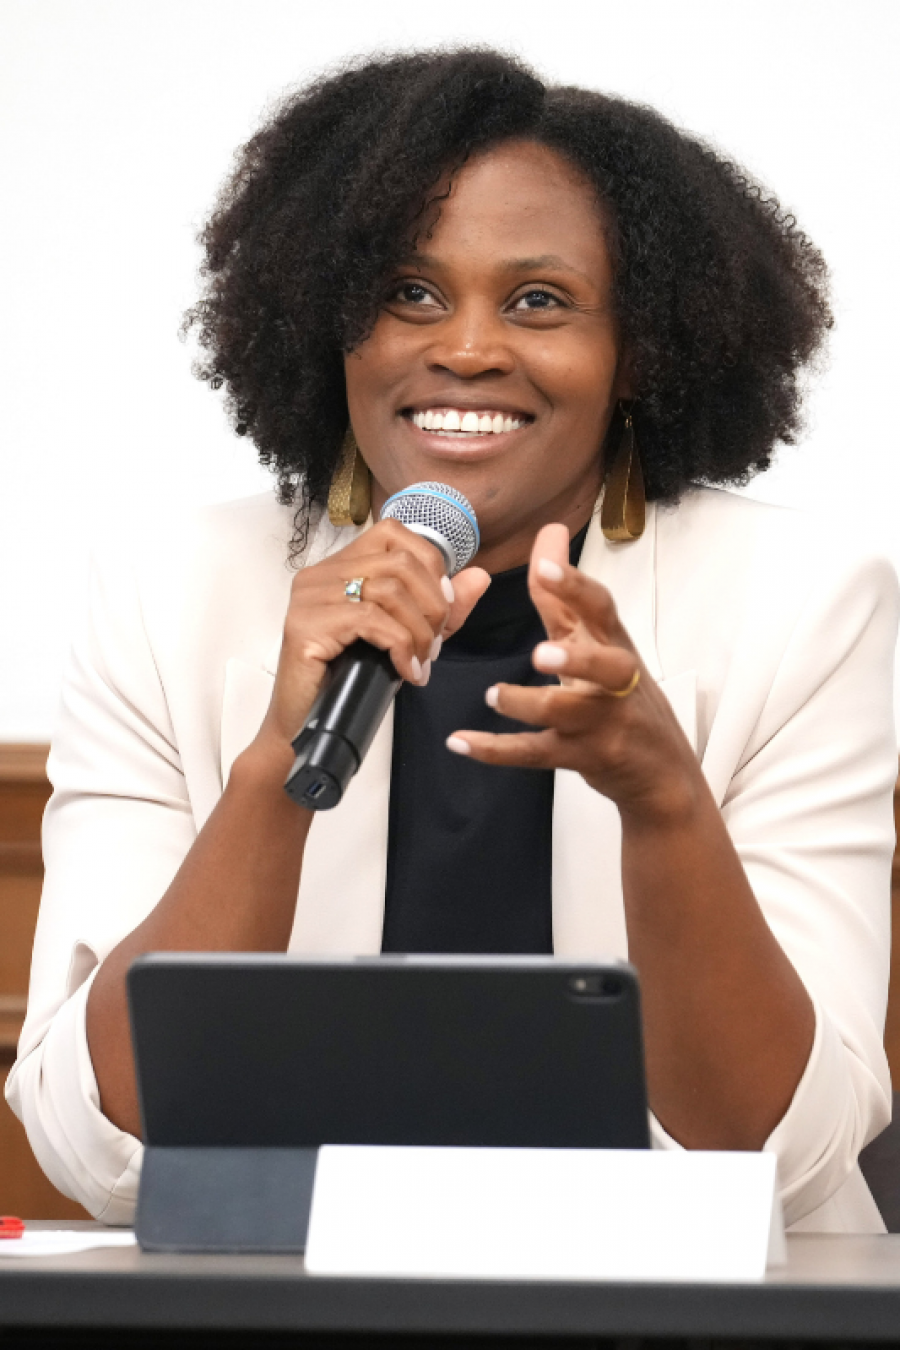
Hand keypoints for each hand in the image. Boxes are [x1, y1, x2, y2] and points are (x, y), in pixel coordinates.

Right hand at [252, 520, 489, 776]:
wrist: (305, 724)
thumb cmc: (350, 679)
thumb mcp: (408, 635)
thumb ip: (443, 607)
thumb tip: (480, 576)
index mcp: (341, 565)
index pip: (393, 533)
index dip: (430, 565)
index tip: (443, 604)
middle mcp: (321, 572)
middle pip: (399, 562)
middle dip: (432, 604)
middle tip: (435, 644)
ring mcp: (310, 597)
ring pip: (390, 591)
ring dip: (419, 631)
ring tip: (421, 661)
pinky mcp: (306, 625)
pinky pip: (371, 621)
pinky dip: (401, 647)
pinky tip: (406, 671)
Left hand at [447, 523, 699, 823]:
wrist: (661, 770)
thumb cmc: (624, 695)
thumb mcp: (598, 642)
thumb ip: (565, 594)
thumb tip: (550, 532)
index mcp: (615, 644)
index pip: (602, 609)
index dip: (575, 587)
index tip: (544, 567)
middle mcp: (615, 682)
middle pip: (605, 666)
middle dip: (576, 659)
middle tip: (540, 652)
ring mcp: (601, 722)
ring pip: (566, 713)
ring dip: (527, 704)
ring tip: (493, 695)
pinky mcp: (582, 757)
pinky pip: (535, 753)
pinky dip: (495, 750)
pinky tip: (459, 742)